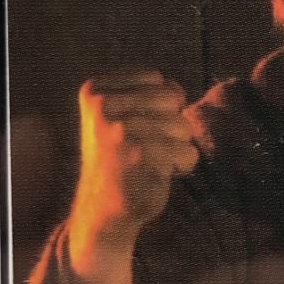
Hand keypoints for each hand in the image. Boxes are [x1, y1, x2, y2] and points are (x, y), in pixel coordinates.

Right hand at [68, 69, 198, 257]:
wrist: (103, 206)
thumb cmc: (120, 155)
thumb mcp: (118, 114)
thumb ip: (145, 94)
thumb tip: (177, 89)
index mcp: (95, 91)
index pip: (155, 77)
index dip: (158, 104)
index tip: (136, 126)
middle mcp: (104, 107)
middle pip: (172, 98)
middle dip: (170, 123)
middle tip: (147, 146)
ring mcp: (122, 132)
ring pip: (183, 125)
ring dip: (176, 146)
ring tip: (151, 161)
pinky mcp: (143, 157)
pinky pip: (188, 152)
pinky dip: (182, 166)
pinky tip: (159, 175)